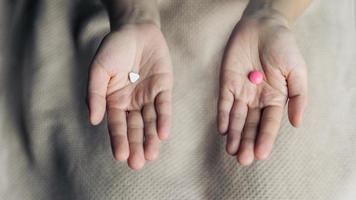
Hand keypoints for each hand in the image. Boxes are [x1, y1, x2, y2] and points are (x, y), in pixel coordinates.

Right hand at [87, 23, 172, 169]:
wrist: (135, 29)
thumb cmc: (113, 49)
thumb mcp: (98, 69)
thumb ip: (95, 94)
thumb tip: (94, 120)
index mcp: (114, 101)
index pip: (116, 125)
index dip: (118, 140)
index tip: (120, 156)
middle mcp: (131, 103)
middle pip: (134, 128)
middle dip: (136, 146)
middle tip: (137, 164)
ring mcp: (148, 97)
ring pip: (150, 122)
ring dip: (151, 138)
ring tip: (151, 155)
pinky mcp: (163, 88)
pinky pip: (163, 106)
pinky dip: (164, 120)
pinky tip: (163, 134)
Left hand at [218, 12, 306, 165]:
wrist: (263, 26)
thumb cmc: (284, 47)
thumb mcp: (297, 71)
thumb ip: (298, 97)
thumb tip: (296, 124)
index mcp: (275, 99)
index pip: (269, 123)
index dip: (265, 139)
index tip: (261, 155)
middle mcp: (257, 100)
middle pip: (251, 125)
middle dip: (247, 142)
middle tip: (242, 159)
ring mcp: (241, 92)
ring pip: (237, 118)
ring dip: (234, 135)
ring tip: (231, 150)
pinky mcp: (227, 83)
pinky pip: (224, 103)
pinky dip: (223, 116)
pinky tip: (223, 130)